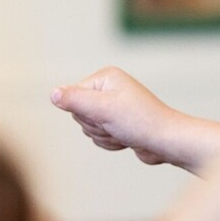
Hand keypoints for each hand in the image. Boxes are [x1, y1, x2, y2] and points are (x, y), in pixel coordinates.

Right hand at [51, 67, 181, 164]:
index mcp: (105, 78)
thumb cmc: (140, 122)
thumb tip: (53, 94)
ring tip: (123, 132)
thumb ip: (75, 100)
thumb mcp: (103, 108)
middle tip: (116, 125)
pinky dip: (111, 142)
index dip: (87, 112)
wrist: (166, 142)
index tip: (107, 114)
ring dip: (104, 136)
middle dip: (96, 126)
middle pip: (80, 113)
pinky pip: (100, 136)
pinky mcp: (119, 124)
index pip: (73, 96)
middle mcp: (109, 89)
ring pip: (89, 127)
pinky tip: (126, 139)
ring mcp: (114, 107)